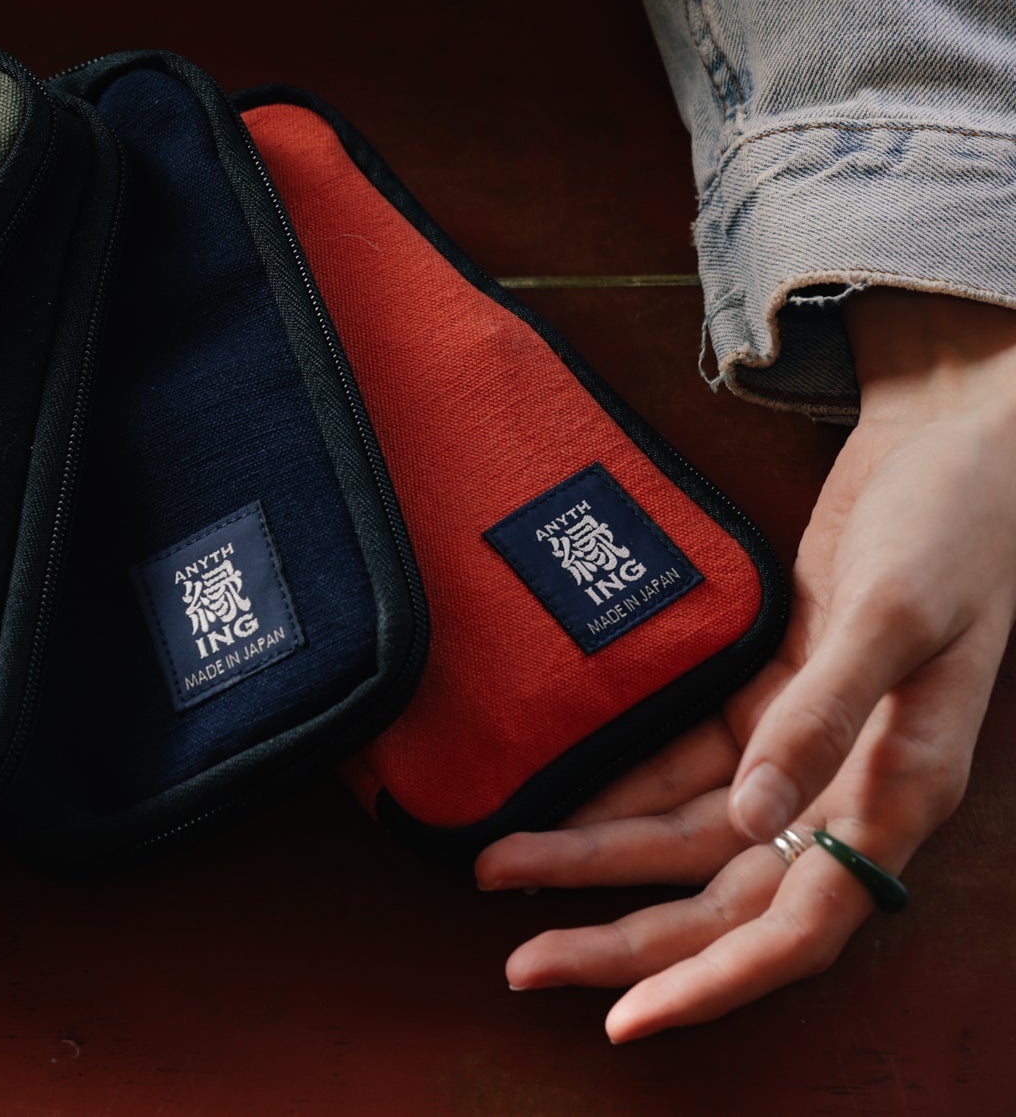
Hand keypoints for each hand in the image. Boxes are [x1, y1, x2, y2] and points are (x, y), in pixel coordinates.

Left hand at [474, 288, 1015, 1040]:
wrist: (961, 440)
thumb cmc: (954, 527)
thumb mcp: (896, 618)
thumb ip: (825, 715)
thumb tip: (755, 815)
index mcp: (896, 794)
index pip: (794, 929)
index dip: (709, 982)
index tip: (622, 1017)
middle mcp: (846, 788)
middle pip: (721, 900)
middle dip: (622, 937)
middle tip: (517, 960)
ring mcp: (805, 746)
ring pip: (690, 838)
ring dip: (600, 860)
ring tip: (498, 867)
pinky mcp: (773, 696)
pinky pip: (686, 766)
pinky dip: (624, 788)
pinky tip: (555, 798)